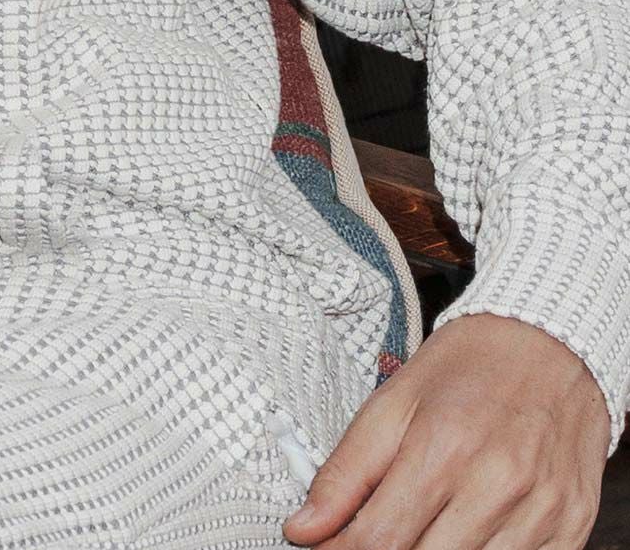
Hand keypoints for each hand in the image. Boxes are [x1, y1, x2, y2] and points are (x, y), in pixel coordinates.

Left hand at [283, 314, 609, 548]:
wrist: (550, 344)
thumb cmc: (467, 367)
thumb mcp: (392, 402)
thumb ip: (345, 472)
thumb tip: (303, 528)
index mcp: (444, 446)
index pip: (380, 539)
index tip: (324, 548)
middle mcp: (498, 484)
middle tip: (373, 532)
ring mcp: (542, 511)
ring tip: (421, 526)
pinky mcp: (572, 528)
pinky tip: (464, 532)